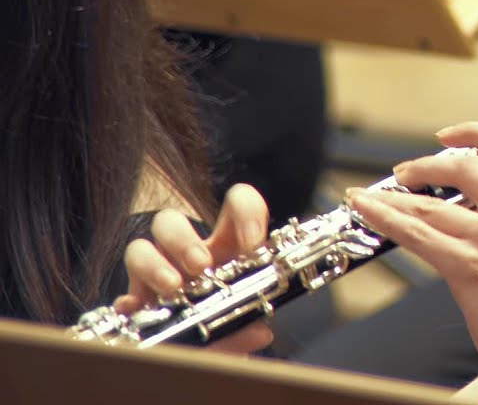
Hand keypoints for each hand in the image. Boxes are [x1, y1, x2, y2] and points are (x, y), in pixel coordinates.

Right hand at [115, 183, 273, 353]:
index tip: (252, 244)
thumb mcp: (242, 331)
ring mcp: (157, 276)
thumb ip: (248, 331)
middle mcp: (189, 256)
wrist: (196, 366)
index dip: (246, 213)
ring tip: (172, 288)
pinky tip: (138, 312)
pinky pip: (123, 296)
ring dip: (153, 264)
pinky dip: (129, 304)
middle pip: (170, 222)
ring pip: (139, 247)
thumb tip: (259, 332)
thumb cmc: (227, 333)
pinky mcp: (136, 306)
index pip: (238, 206)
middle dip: (183, 240)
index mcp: (227, 250)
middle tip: (201, 266)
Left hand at [347, 124, 477, 401]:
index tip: (449, 136)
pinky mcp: (470, 266)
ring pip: (431, 203)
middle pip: (465, 164)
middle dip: (425, 164)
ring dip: (394, 195)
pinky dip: (385, 218)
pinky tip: (369, 212)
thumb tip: (476, 201)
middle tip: (405, 172)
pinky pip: (416, 234)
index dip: (475, 131)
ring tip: (374, 195)